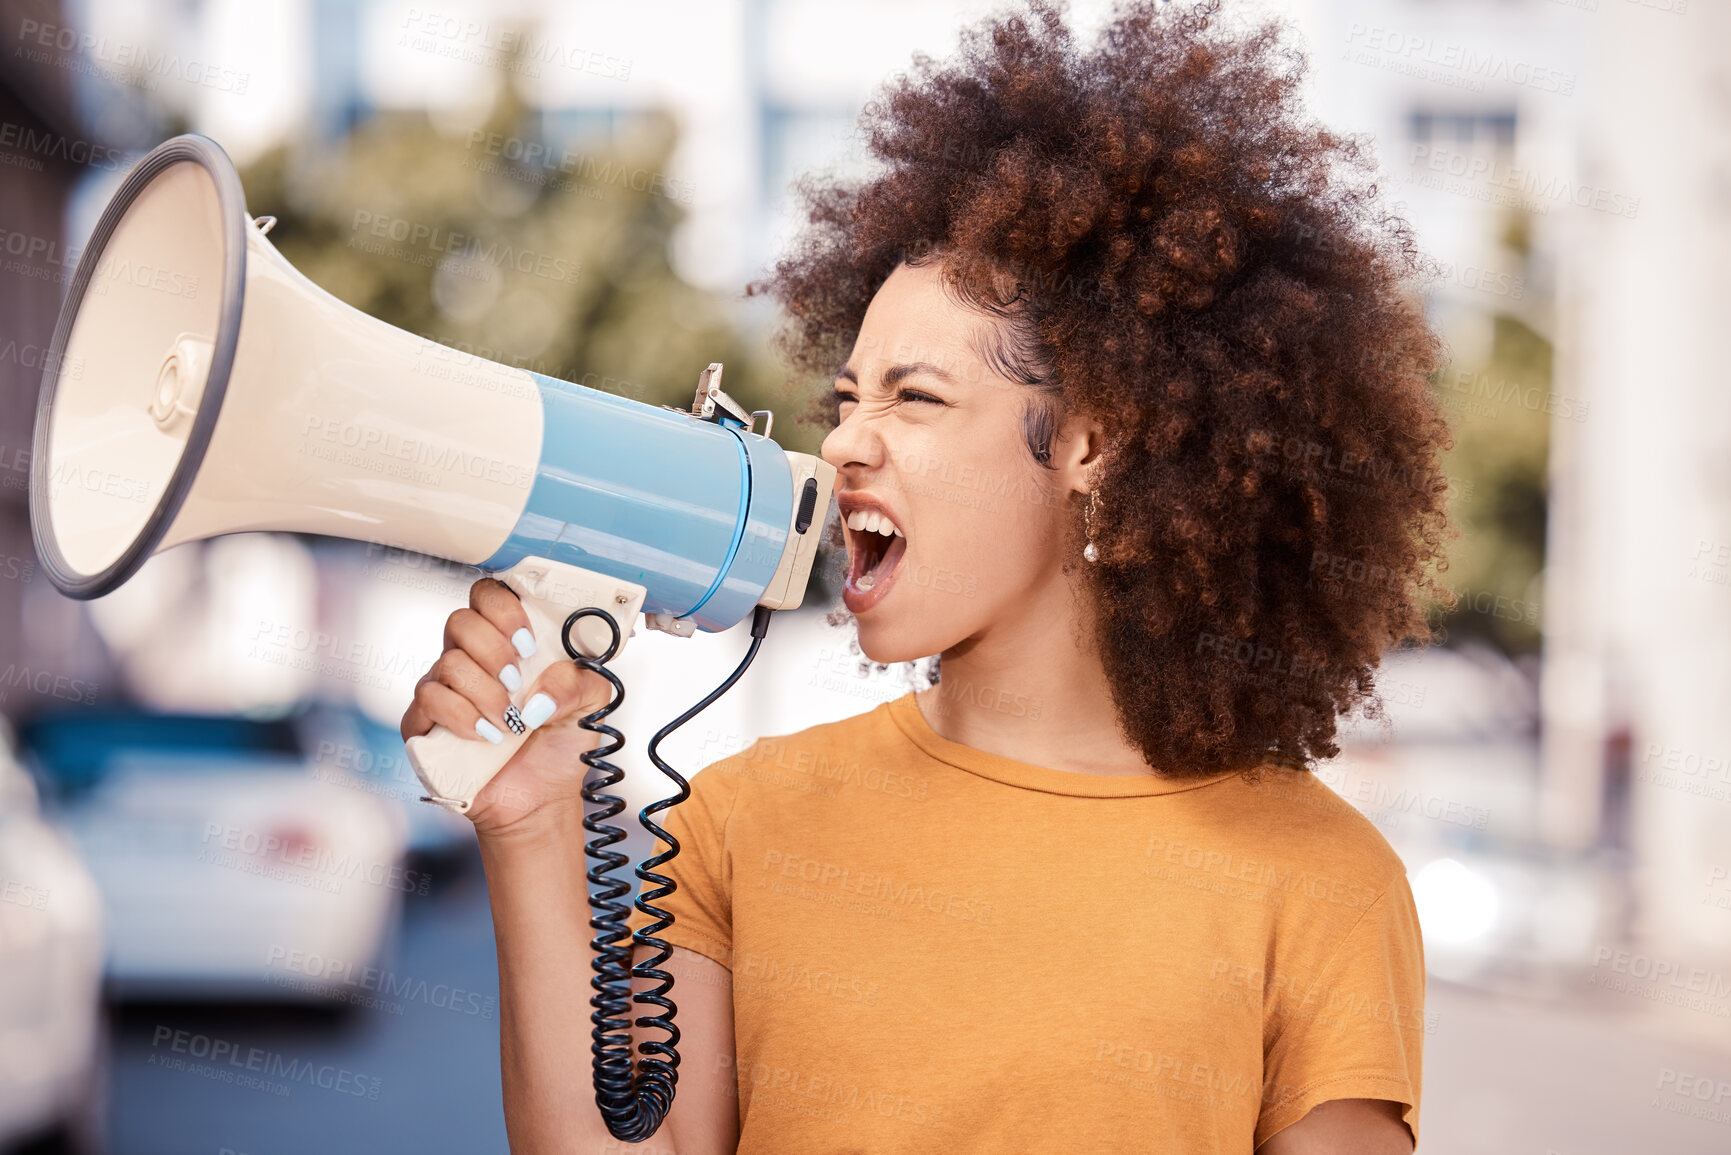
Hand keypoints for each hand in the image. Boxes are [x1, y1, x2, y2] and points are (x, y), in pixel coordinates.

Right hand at [400, 576, 614, 839]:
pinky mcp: (425, 723)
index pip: (488, 596)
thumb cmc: (559, 746)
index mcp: (508, 642)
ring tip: (511, 722)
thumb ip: (580, 680)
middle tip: (518, 682)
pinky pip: (427, 701)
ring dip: (486, 694)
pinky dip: (462, 717)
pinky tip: (487, 736)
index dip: (504, 608)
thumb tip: (540, 690)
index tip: (529, 640)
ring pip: (447, 663)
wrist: (539, 800)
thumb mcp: (591, 704)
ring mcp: (444, 689)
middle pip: (460, 621)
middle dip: (493, 650)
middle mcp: (471, 659)